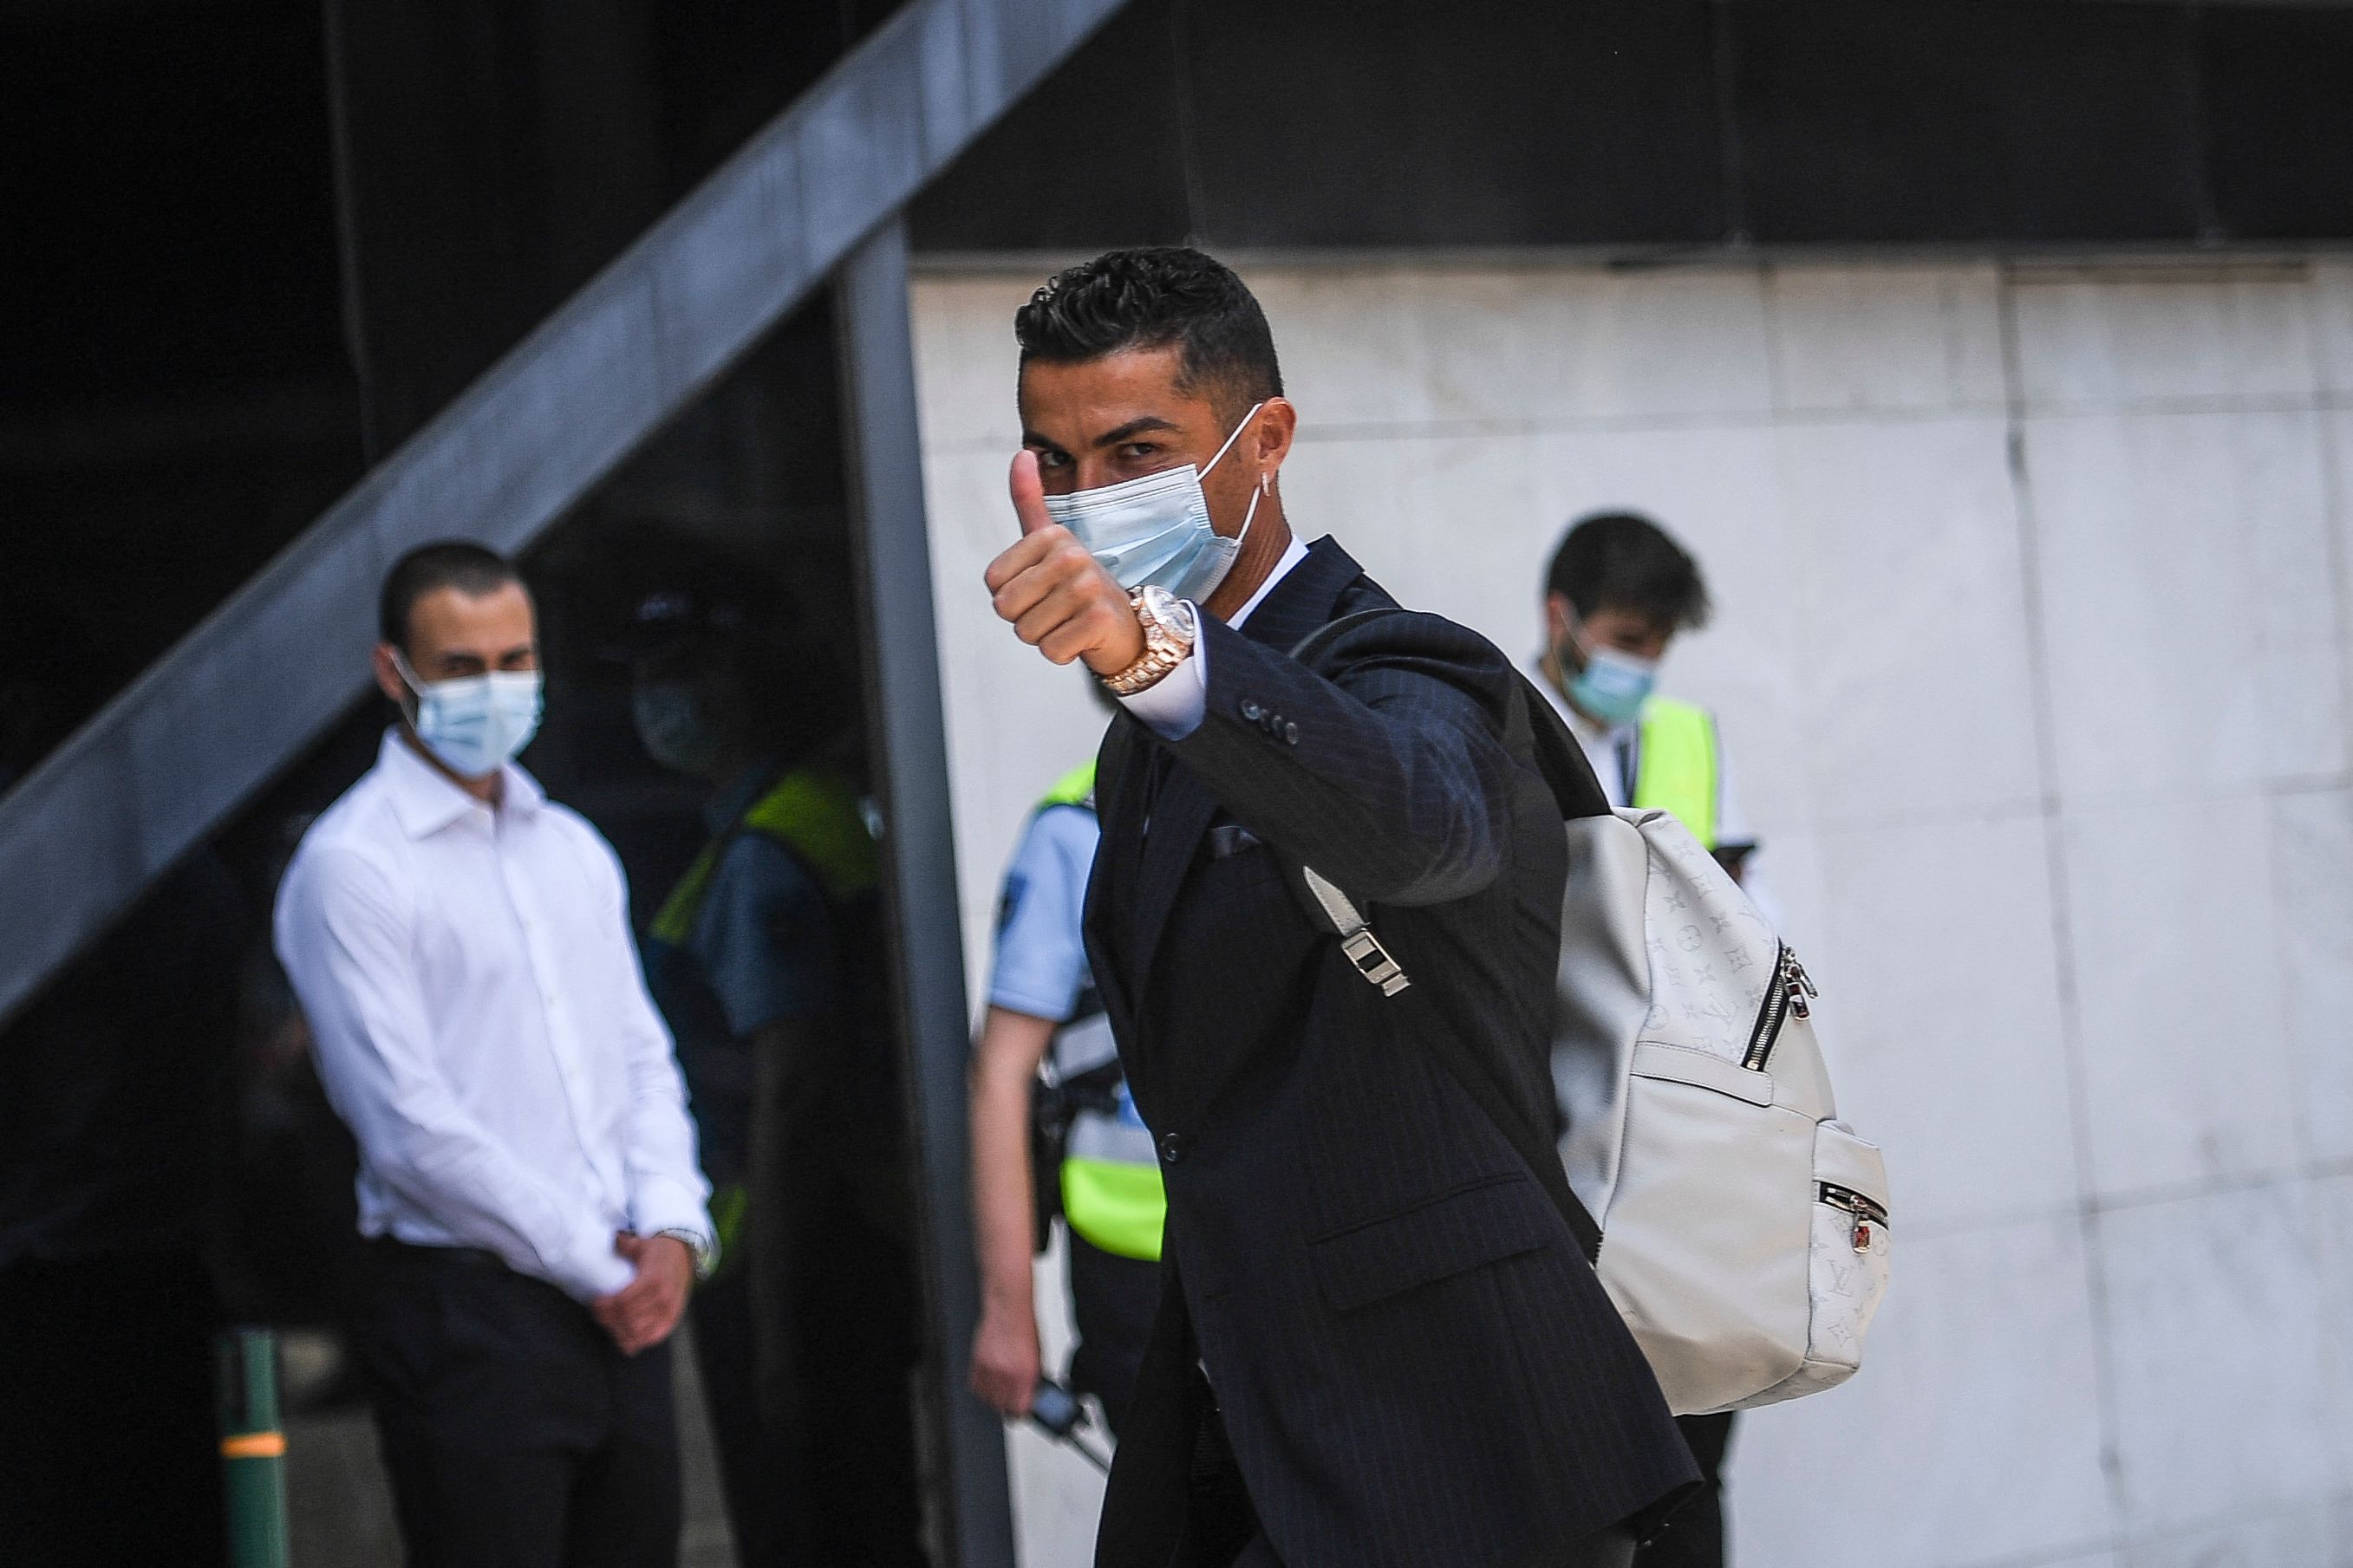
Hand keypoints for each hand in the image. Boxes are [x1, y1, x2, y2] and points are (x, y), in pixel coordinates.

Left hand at [591, 1233, 692, 1354]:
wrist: (685, 1254)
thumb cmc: (659, 1250)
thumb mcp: (641, 1244)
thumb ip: (624, 1245)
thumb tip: (611, 1241)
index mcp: (652, 1279)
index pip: (624, 1301)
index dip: (605, 1306)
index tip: (594, 1303)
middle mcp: (662, 1297)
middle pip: (628, 1318)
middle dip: (608, 1319)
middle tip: (597, 1314)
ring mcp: (668, 1310)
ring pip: (638, 1331)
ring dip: (619, 1331)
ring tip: (608, 1324)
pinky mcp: (672, 1318)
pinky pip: (653, 1337)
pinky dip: (637, 1341)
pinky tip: (624, 1340)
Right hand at [969, 1301, 1041, 1417]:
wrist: (1008, 1307)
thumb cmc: (1025, 1327)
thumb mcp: (1038, 1356)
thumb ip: (1033, 1377)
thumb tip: (1031, 1393)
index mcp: (1026, 1373)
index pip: (1020, 1408)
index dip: (1020, 1413)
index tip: (1021, 1412)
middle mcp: (1007, 1373)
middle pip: (1001, 1406)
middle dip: (1007, 1407)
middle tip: (1010, 1403)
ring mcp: (990, 1368)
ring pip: (986, 1398)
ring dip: (993, 1398)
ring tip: (1000, 1393)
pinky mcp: (977, 1361)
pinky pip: (974, 1385)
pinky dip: (980, 1388)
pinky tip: (988, 1384)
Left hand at [984, 451, 1146, 676]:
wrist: (1126, 625)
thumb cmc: (1078, 585)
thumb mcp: (1051, 542)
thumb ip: (1030, 501)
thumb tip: (1023, 454)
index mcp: (1053, 535)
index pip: (993, 583)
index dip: (1012, 596)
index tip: (1043, 589)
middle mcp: (1071, 555)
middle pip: (1006, 608)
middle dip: (1025, 619)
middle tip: (1056, 610)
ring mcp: (1088, 586)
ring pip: (1026, 631)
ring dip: (1045, 636)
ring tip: (1070, 621)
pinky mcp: (1098, 619)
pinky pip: (1051, 650)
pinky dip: (1062, 652)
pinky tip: (1082, 637)